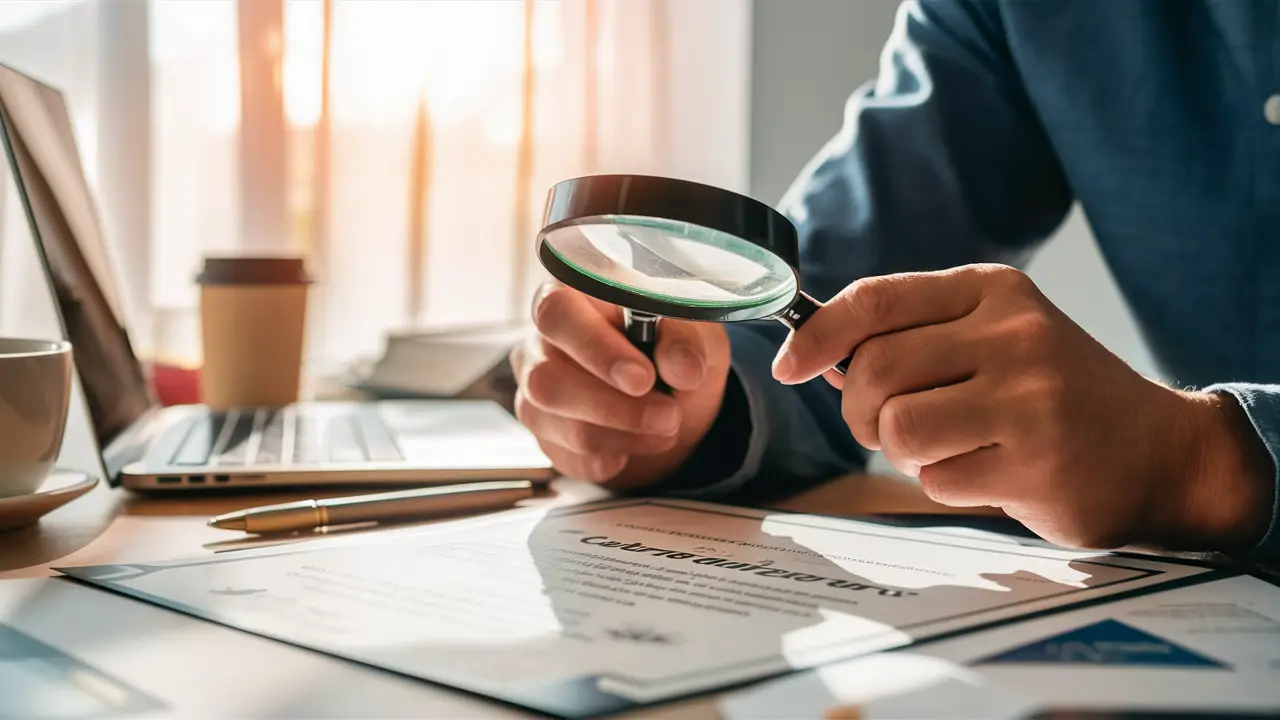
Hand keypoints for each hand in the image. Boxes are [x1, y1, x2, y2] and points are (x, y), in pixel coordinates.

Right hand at [511, 281, 730, 488]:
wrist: (672, 395)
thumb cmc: (671, 346)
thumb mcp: (693, 331)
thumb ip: (685, 341)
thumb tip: (683, 369)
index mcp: (570, 297)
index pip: (556, 313)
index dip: (595, 348)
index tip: (643, 378)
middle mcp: (541, 343)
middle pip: (546, 380)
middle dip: (614, 406)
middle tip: (668, 415)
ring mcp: (536, 391)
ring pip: (561, 424)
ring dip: (625, 434)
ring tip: (668, 426)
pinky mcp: (546, 434)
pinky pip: (572, 456)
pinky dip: (615, 456)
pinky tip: (639, 441)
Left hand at [772, 264, 1273, 550]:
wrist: (1156, 451)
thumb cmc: (1053, 394)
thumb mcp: (994, 335)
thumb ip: (912, 335)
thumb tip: (812, 354)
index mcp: (993, 291)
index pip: (876, 300)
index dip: (817, 335)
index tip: (789, 364)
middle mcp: (1012, 333)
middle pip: (874, 370)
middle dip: (861, 410)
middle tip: (890, 425)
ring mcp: (1028, 397)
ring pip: (898, 427)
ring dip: (901, 452)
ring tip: (945, 448)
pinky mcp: (1035, 461)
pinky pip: (935, 479)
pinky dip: (942, 483)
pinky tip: (985, 471)